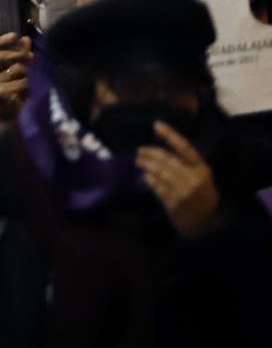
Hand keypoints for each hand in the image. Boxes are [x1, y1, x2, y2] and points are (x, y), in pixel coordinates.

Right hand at [0, 33, 32, 122]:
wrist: (10, 115)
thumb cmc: (12, 92)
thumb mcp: (15, 71)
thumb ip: (19, 55)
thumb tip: (26, 39)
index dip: (3, 41)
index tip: (16, 36)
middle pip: (2, 57)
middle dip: (19, 54)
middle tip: (32, 57)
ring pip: (16, 70)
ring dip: (27, 74)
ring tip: (27, 83)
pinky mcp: (0, 93)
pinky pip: (21, 83)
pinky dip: (27, 86)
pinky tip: (25, 93)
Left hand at [138, 122, 220, 239]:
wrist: (208, 222)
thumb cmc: (202, 195)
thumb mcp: (201, 177)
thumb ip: (186, 164)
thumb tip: (160, 149)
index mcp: (202, 169)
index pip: (185, 148)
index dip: (170, 135)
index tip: (157, 125)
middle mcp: (193, 179)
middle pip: (167, 160)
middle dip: (150, 153)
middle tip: (140, 151)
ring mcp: (183, 192)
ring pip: (159, 173)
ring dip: (146, 165)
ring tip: (139, 161)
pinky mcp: (173, 204)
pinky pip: (157, 188)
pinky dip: (150, 180)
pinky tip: (146, 177)